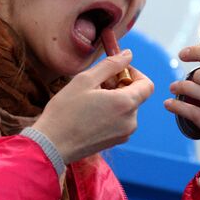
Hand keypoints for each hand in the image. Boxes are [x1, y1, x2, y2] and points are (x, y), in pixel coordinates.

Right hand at [32, 50, 153, 163]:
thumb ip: (110, 65)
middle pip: (136, 95)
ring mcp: (124, 133)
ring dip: (114, 99)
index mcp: (125, 103)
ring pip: (127, 108)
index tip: (116, 71)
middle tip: (96, 84)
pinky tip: (90, 113)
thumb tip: (128, 54)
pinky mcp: (116, 142)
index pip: (147, 84)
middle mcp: (130, 121)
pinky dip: (111, 112)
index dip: (134, 73)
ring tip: (90, 100)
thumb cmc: (65, 111)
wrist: (52, 144)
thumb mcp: (85, 80)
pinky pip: (121, 120)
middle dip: (120, 85)